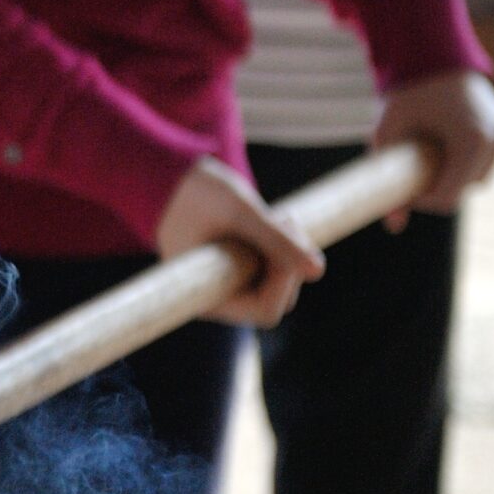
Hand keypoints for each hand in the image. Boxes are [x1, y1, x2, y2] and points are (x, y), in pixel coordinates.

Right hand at [154, 158, 325, 327]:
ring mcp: (232, 289)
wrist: (175, 183)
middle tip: (282, 218)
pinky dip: (282, 248)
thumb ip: (277, 239)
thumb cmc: (196, 196)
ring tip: (273, 217)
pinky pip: (276, 271)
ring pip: (282, 284)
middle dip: (289, 260)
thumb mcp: (240, 211)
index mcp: (208, 297)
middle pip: (280, 298)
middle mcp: (220, 300)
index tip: (281, 235)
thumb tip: (319, 272)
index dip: (284, 279)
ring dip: (288, 252)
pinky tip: (271, 222)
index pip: (267, 310)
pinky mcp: (241, 275)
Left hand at [374, 70, 493, 223]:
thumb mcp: (388, 135)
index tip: (402, 189)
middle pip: (464, 189)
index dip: (422, 201)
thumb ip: (388, 177)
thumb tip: (393, 226)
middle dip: (437, 188)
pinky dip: (465, 163)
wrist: (433, 55)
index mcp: (472, 140)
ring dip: (453, 176)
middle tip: (411, 171)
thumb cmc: (406, 94)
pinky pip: (485, 162)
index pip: (449, 197)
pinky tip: (443, 148)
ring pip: (478, 178)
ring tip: (426, 157)